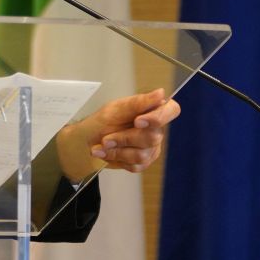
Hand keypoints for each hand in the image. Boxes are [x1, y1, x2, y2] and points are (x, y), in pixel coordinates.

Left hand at [56, 88, 179, 180]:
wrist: (87, 141)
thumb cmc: (102, 121)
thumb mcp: (115, 108)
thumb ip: (138, 103)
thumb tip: (160, 94)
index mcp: (151, 111)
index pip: (172, 110)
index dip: (159, 117)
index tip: (138, 121)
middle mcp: (156, 130)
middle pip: (153, 137)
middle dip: (125, 138)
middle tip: (106, 138)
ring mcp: (151, 148)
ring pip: (142, 154)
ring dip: (117, 150)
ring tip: (103, 145)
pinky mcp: (144, 162)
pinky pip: (135, 165)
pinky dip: (116, 158)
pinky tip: (107, 153)